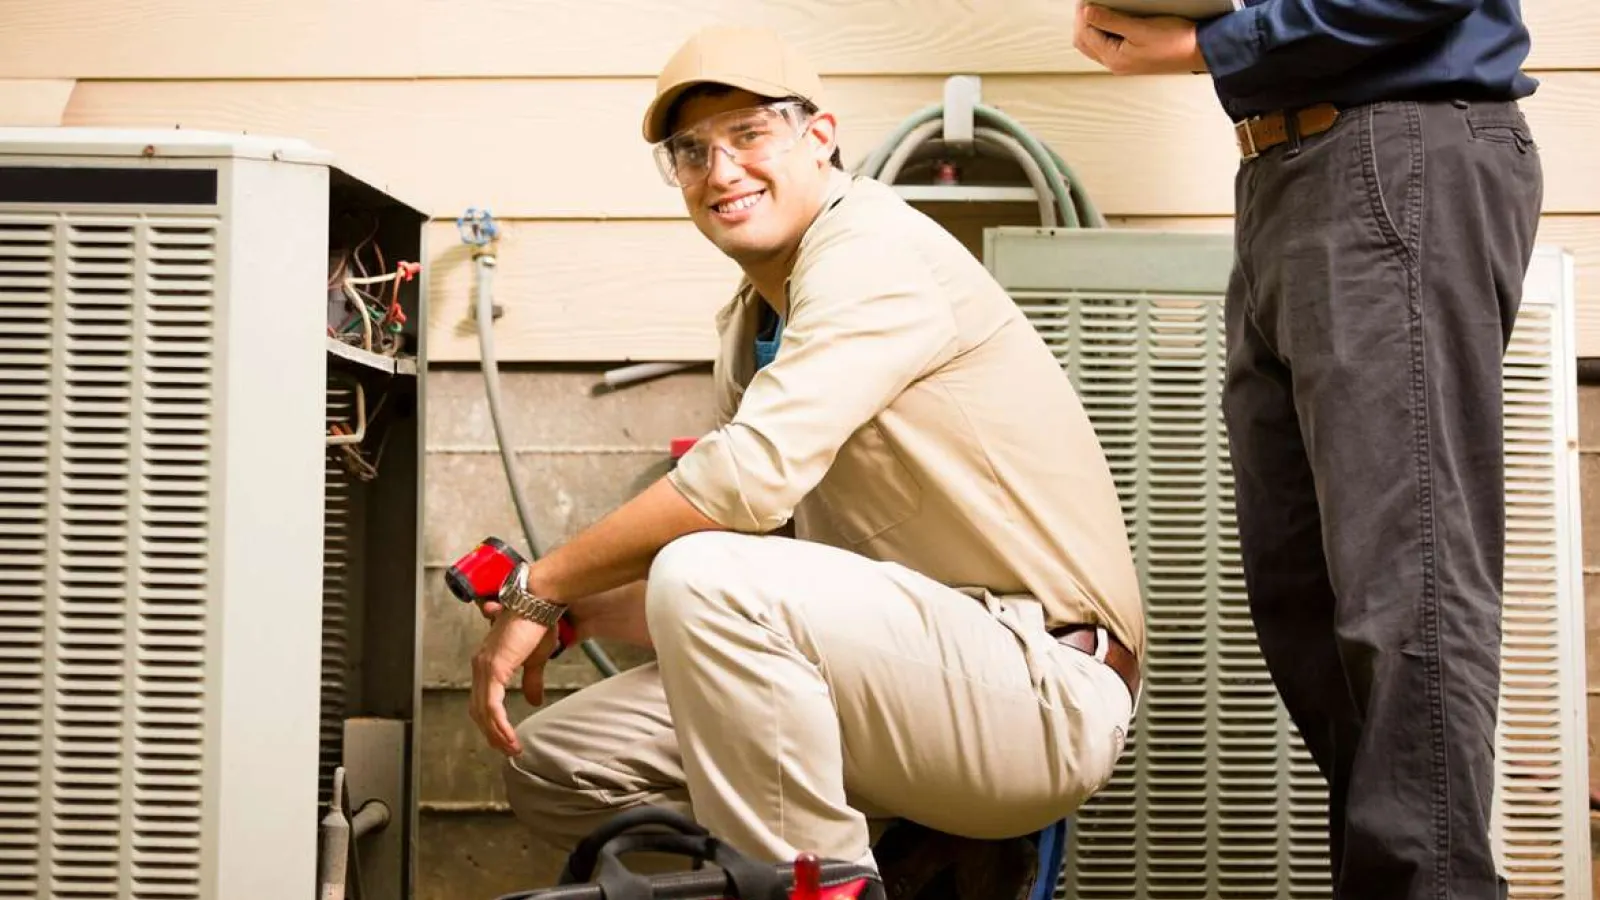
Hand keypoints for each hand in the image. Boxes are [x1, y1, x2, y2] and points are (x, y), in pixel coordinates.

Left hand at [470, 610, 558, 755]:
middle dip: (491, 734)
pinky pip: (492, 706)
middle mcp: (480, 665)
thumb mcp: (536, 659)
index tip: (504, 738)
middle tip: (507, 749)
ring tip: (511, 749)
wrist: (540, 602)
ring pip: (482, 712)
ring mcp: (484, 667)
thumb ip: (531, 681)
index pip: (481, 701)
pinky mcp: (494, 669)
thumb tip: (534, 701)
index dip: (491, 722)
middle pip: (477, 710)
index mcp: (487, 663)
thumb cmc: (538, 623)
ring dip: (496, 734)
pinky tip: (509, 737)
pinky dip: (500, 725)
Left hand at [1074, 2, 1207, 74]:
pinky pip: (1106, 45)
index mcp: (1114, 58)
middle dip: (1082, 22)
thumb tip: (1088, 13)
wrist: (1198, 52)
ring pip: (1094, 45)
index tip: (1084, 0)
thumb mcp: (1139, 28)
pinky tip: (1108, 21)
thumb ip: (1111, 21)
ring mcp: (1123, 62)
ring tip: (1096, 9)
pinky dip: (1102, 32)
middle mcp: (1115, 64)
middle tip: (1086, 3)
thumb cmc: (1174, 42)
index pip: (1085, 35)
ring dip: (1090, 27)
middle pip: (1085, 42)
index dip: (1082, 15)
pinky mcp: (1131, 57)